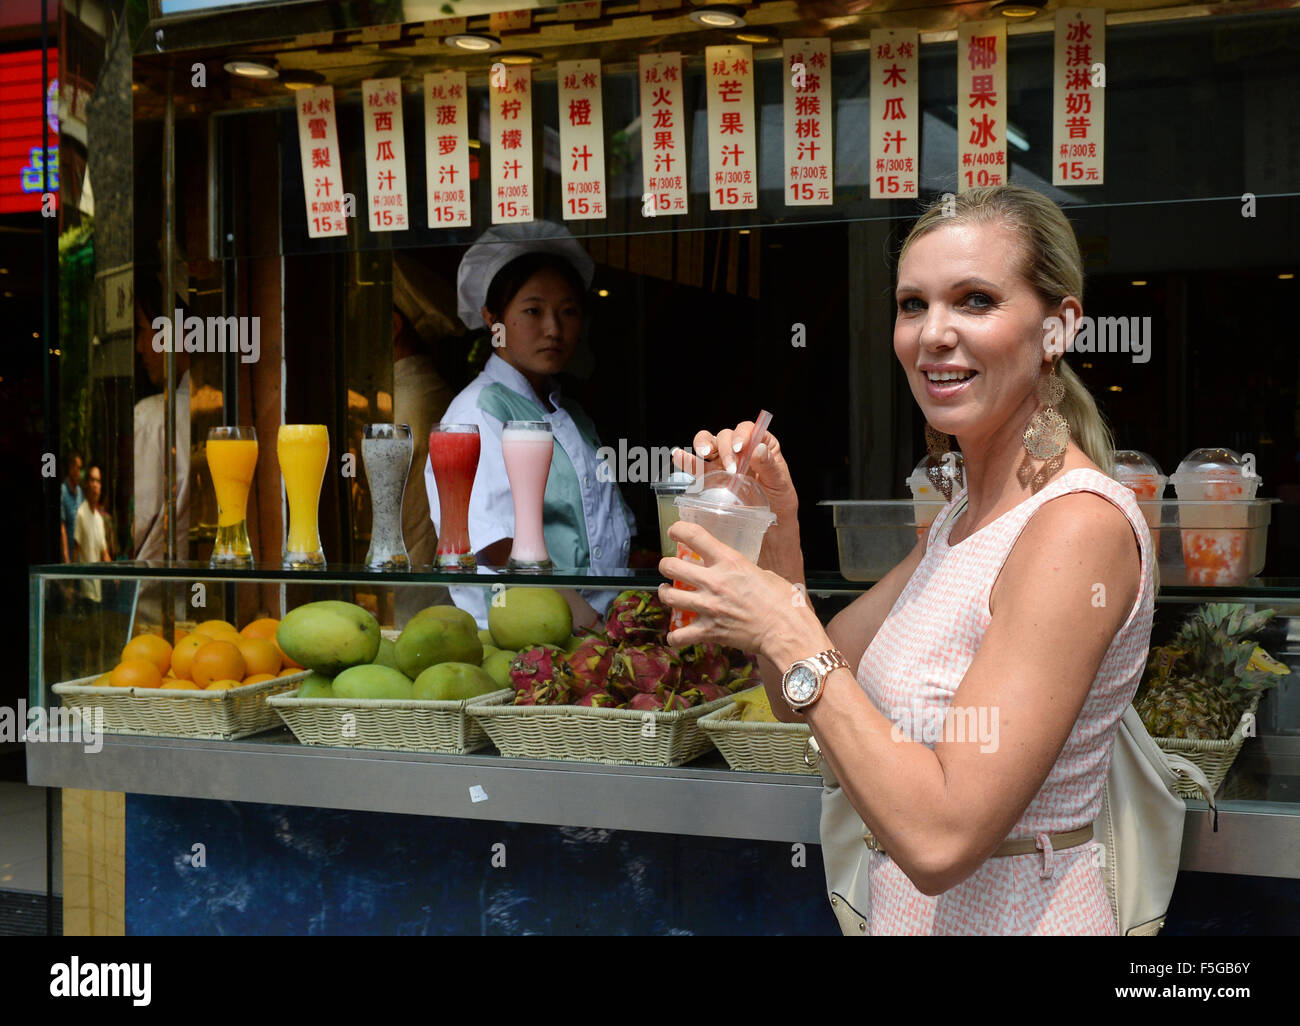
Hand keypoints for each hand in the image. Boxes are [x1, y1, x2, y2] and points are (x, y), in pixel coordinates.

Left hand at [656, 518, 809, 656]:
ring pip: (668, 596)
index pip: (694, 535)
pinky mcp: (710, 631)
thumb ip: (742, 571)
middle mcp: (714, 582)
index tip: (674, 531)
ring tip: (668, 593)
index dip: (679, 529)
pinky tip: (677, 634)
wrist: (788, 632)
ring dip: (665, 594)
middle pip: (671, 566)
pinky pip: (679, 635)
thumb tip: (735, 574)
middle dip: (666, 565)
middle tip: (669, 567)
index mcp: (730, 562)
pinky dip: (675, 636)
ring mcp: (709, 607)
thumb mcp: (763, 574)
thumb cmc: (784, 602)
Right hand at [672, 422, 798, 525]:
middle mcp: (741, 451)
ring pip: (709, 443)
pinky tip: (679, 456)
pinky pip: (696, 466)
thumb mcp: (781, 486)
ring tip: (703, 453)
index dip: (742, 434)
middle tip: (730, 467)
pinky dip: (686, 459)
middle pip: (726, 435)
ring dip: (703, 444)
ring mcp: (723, 463)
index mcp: (761, 446)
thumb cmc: (780, 505)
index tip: (740, 448)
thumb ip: (770, 466)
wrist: (770, 532)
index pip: (749, 429)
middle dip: (725, 447)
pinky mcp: (711, 478)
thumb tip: (758, 448)